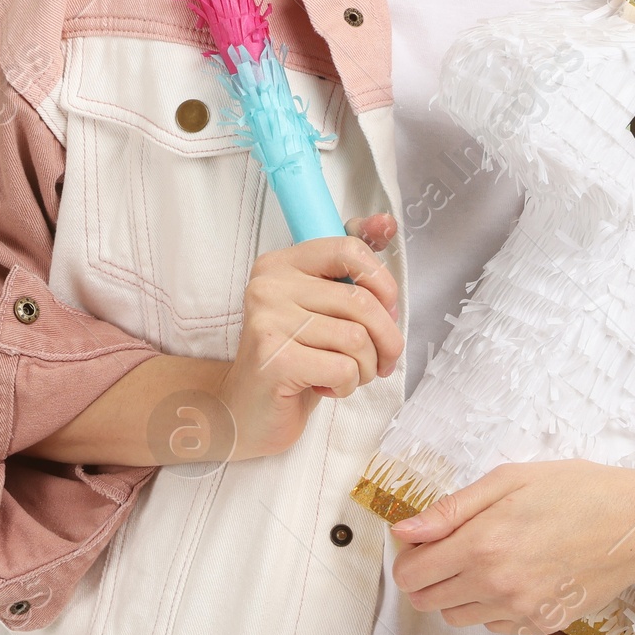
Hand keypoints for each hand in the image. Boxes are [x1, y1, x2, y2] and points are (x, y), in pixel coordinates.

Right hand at [216, 215, 402, 460]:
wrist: (246, 412)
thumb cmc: (295, 359)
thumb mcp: (324, 309)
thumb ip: (352, 268)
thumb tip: (387, 222)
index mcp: (281, 264)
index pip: (349, 248)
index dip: (382, 281)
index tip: (386, 308)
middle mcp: (269, 285)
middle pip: (361, 301)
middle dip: (386, 339)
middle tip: (382, 359)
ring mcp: (268, 321)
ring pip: (357, 338)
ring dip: (366, 367)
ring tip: (348, 375)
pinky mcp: (274, 359)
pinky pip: (343, 368)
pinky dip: (347, 385)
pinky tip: (326, 388)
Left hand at [386, 459, 634, 634]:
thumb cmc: (576, 491)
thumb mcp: (508, 480)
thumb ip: (450, 510)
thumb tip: (404, 531)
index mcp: (480, 545)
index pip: (412, 573)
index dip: (409, 556)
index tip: (423, 541)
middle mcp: (494, 586)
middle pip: (427, 601)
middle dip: (428, 575)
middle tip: (453, 547)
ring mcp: (518, 611)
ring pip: (457, 617)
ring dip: (458, 593)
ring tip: (489, 559)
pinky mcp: (540, 625)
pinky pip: (493, 626)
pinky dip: (492, 606)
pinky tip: (516, 575)